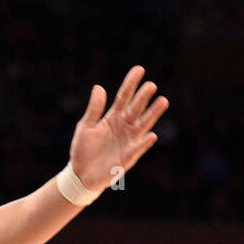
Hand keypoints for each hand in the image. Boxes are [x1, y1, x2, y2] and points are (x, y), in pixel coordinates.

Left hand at [69, 66, 169, 193]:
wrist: (80, 174)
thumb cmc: (83, 150)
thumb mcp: (85, 126)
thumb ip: (94, 109)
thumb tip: (99, 87)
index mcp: (112, 118)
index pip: (123, 98)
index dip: (131, 84)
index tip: (139, 69)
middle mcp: (123, 127)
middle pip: (135, 109)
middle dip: (143, 98)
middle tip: (151, 85)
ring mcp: (127, 141)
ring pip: (142, 125)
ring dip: (152, 114)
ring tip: (163, 101)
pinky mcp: (128, 157)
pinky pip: (138, 148)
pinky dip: (144, 142)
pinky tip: (151, 135)